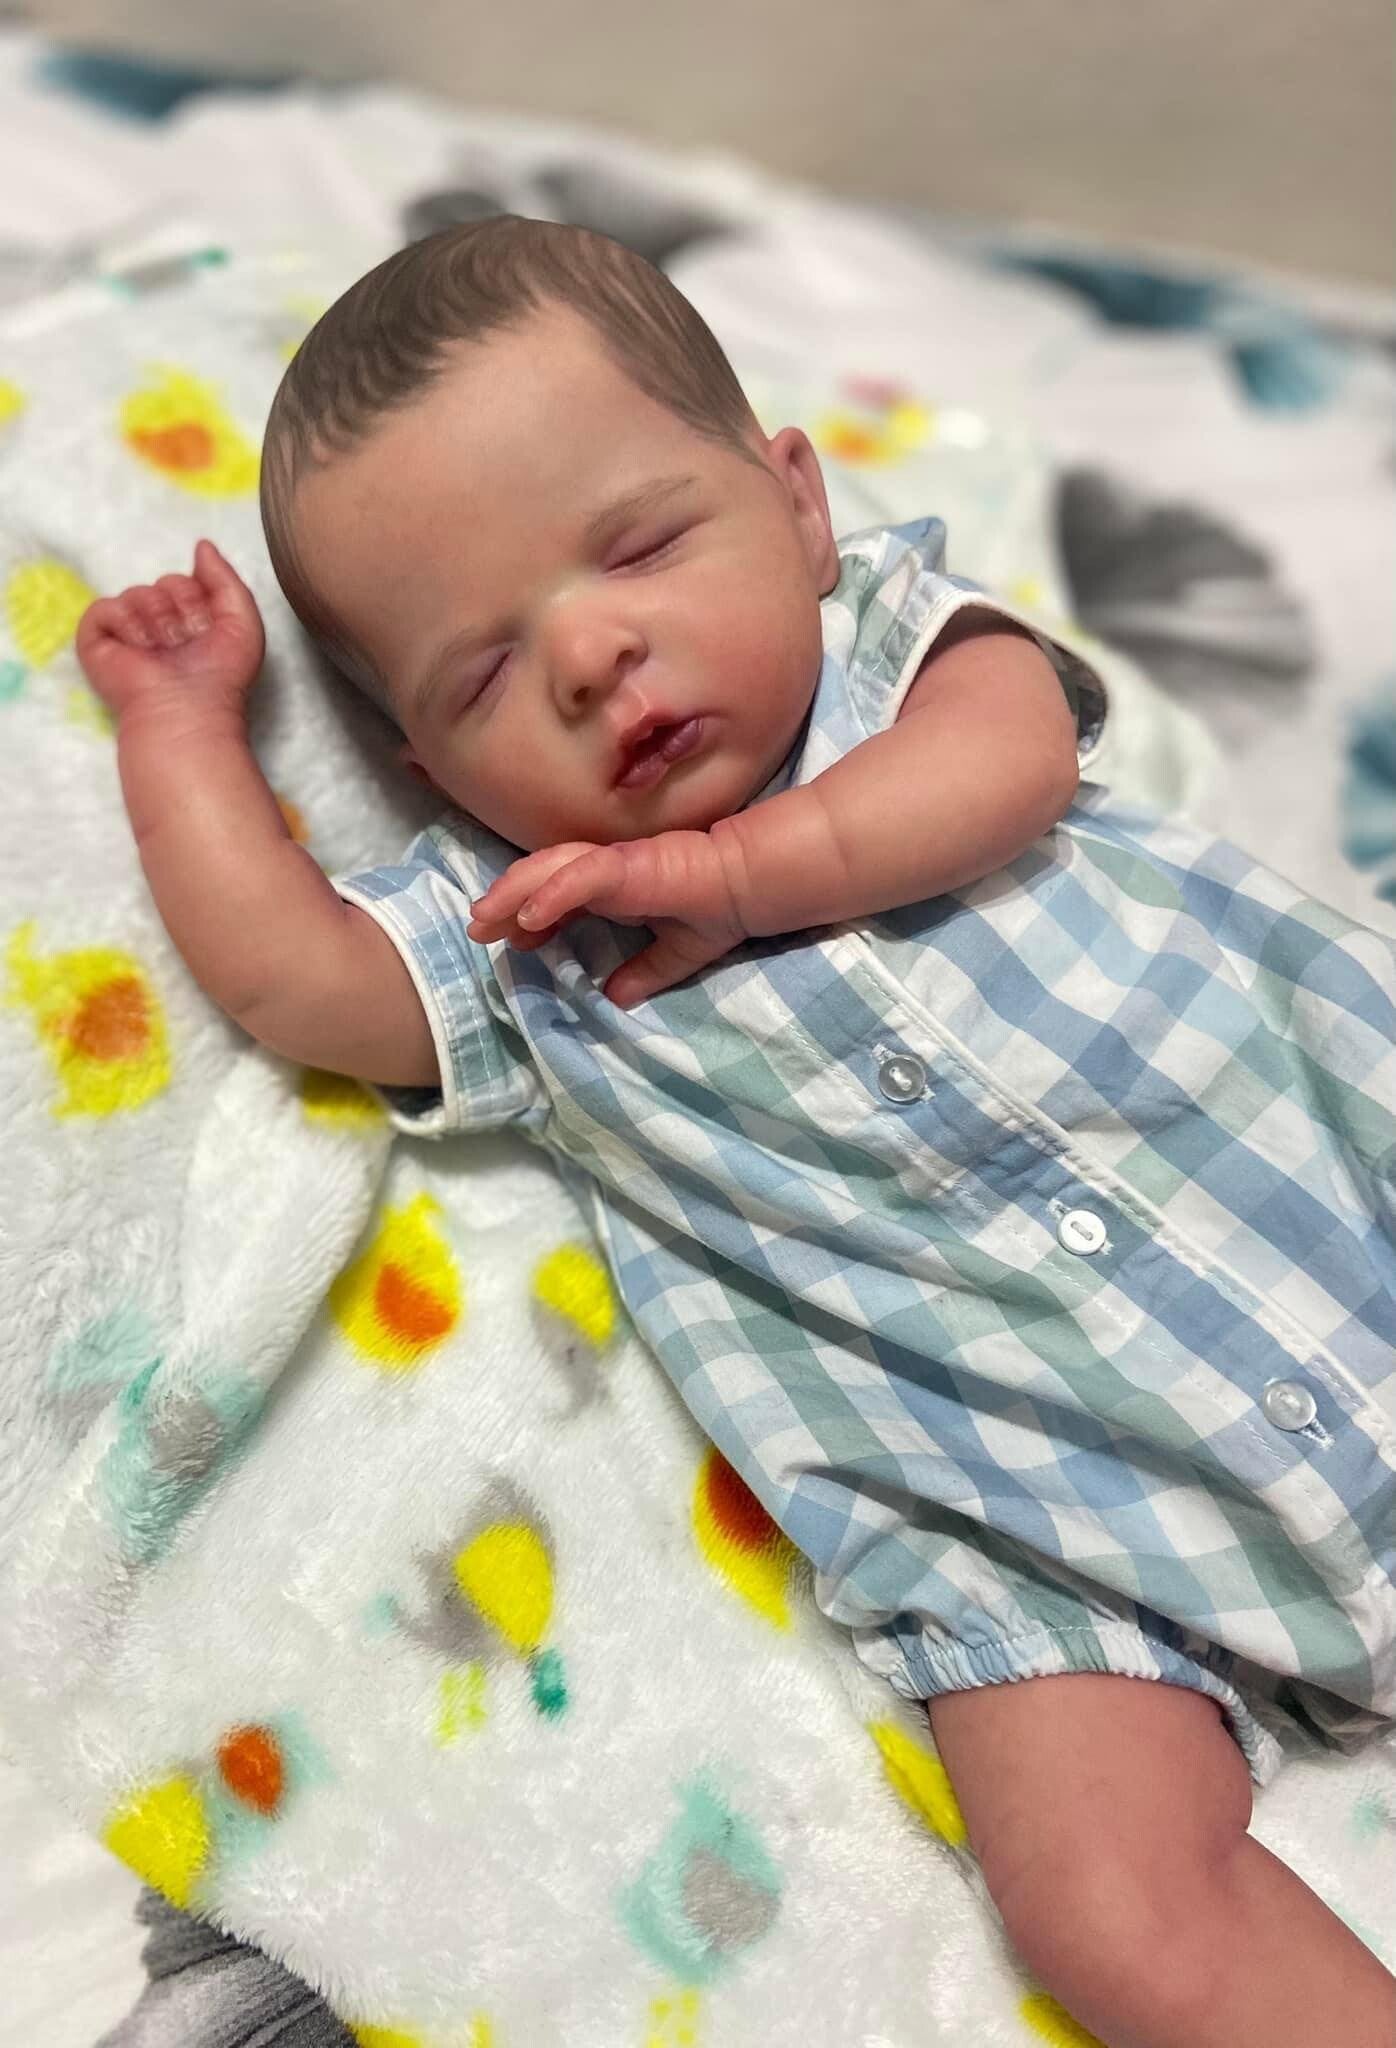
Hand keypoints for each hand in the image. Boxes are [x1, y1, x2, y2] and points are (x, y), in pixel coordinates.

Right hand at [76, 539, 265, 725]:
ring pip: (136, 592)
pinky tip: (138, 647)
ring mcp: (127, 635)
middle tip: (184, 644)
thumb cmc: (221, 676)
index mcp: (188, 624)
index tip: (206, 630)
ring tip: (163, 651)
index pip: (187, 582)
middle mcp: (158, 627)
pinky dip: (125, 623)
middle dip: (179, 610)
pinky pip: (104, 607)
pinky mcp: (96, 643)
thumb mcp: (243, 622)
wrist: (187, 710)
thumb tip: (202, 545)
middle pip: (163, 584)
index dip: (200, 601)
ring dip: (156, 621)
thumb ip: (227, 579)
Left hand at [467, 830, 747, 1005]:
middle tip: (476, 928)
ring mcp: (613, 863)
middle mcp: (604, 870)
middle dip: (505, 901)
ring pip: (549, 868)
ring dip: (513, 892)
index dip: (529, 916)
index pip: (557, 895)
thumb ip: (645, 974)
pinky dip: (551, 893)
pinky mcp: (626, 864)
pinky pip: (581, 874)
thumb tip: (617, 999)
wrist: (745, 888)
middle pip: (541, 878)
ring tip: (484, 918)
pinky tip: (529, 917)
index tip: (509, 943)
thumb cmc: (714, 911)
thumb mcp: (674, 955)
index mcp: (612, 887)